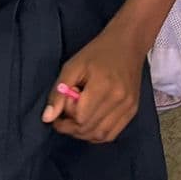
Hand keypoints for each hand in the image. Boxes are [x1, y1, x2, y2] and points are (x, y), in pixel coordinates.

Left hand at [43, 25, 146, 143]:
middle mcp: (119, 99)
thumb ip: (59, 92)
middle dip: (70, 127)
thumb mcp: (73, 66)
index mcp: (104, 85)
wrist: (128, 43)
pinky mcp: (132, 110)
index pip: (80, 117)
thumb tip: (47, 118)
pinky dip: (97, 134)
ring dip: (83, 133)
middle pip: (88, 129)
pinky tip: (90, 122)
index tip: (63, 103)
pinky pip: (112, 134)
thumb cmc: (98, 52)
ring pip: (100, 135)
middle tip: (64, 115)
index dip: (66, 115)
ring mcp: (128, 106)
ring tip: (76, 118)